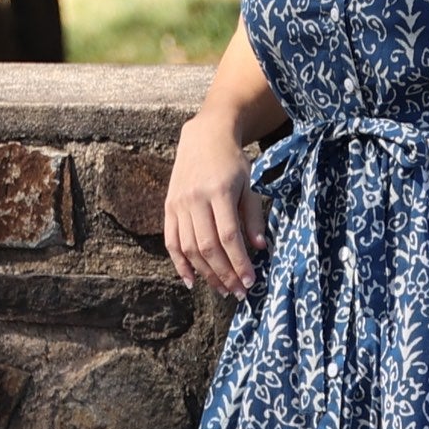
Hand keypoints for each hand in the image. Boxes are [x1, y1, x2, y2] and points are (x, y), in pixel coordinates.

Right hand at [164, 109, 267, 296]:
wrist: (204, 136)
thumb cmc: (233, 161)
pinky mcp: (168, 207)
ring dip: (206, 273)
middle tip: (238, 292)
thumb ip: (253, 216)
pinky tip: (191, 281)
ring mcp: (178, 203)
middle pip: (208, 247)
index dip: (239, 262)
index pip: (229, 236)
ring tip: (221, 289)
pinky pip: (171, 241)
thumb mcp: (249, 184)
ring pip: (189, 248)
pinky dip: (179, 264)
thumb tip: (260, 248)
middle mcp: (195, 199)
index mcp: (219, 191)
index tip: (250, 281)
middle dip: (224, 274)